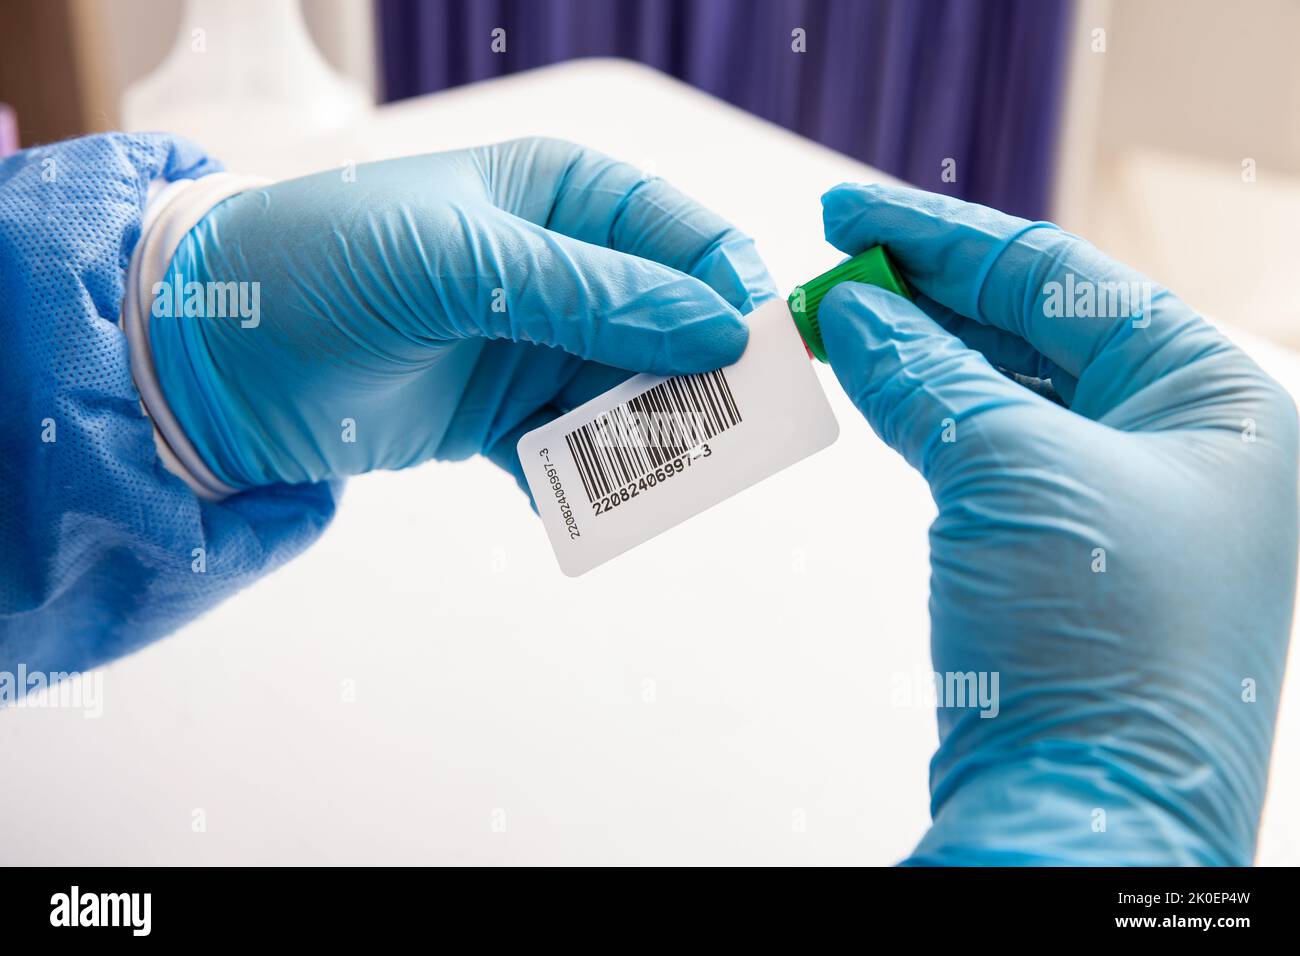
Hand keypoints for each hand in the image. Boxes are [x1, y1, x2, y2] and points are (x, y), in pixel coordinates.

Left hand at [149, 138, 773, 488]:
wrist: (216, 354)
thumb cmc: (326, 264)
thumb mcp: (461, 261)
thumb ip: (591, 293)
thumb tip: (718, 327)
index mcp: (562, 196)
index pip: (682, 232)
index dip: (731, 285)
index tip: (761, 346)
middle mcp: (564, 269)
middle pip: (672, 321)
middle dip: (704, 375)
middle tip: (730, 431)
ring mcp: (536, 346)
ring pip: (631, 393)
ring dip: (651, 436)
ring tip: (660, 478)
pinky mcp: (505, 416)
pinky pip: (574, 451)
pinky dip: (586, 480)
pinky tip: (584, 503)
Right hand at [818, 183, 1297, 864]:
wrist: (1080, 811)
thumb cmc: (1102, 649)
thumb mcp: (1012, 471)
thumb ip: (927, 374)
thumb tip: (856, 311)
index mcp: (1216, 399)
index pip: (1061, 279)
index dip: (946, 236)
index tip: (853, 213)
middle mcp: (1179, 441)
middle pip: (1032, 326)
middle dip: (926, 289)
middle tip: (830, 260)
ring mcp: (1118, 496)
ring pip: (1000, 387)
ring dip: (914, 348)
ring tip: (835, 312)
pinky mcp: (1057, 548)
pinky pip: (982, 448)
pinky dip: (919, 410)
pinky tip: (870, 379)